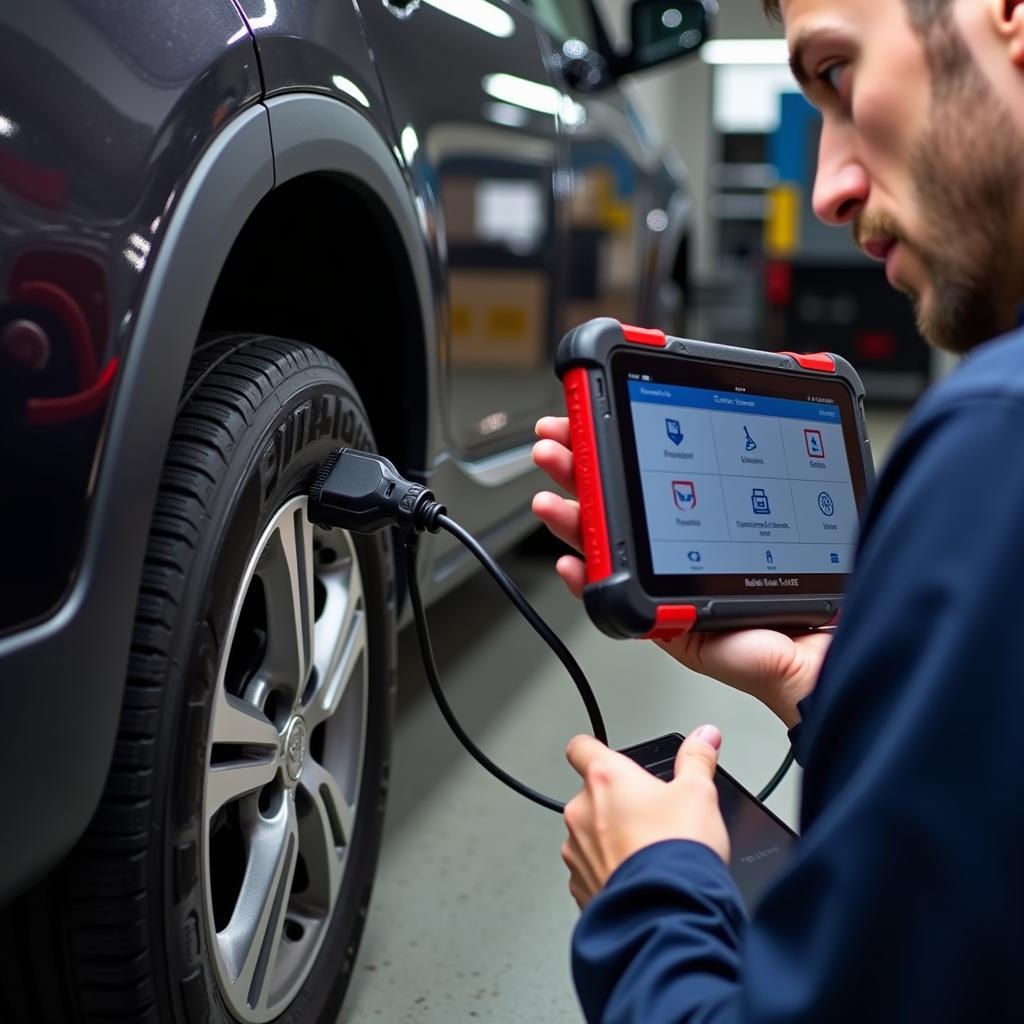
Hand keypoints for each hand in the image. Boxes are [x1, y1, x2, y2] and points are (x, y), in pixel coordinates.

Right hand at [532, 416, 828, 727]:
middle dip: (582, 473)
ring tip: (552, 500)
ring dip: (575, 522)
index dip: (619, 446)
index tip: (592, 419)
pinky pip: (622, 606)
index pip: (652, 476)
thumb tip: (760, 400)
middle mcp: (685, 552)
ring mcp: (673, 589)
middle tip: (556, 447)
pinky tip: (571, 563)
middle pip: (621, 506)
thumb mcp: (790, 502)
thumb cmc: (826, 588)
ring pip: (612, 552)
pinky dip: (590, 584)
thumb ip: (766, 462)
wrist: (835, 652)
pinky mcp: (673, 629)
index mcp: (708, 519)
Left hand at [562, 727, 728, 908]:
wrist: (667, 913)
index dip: (594, 749)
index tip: (606, 756)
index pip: (581, 747)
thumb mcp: (699, 794)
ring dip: (609, 838)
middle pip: (591, 795)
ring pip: (589, 834)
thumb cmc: (677, 852)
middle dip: (616, 803)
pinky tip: (638, 877)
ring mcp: (577, 850)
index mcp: (606, 778)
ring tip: (647, 851)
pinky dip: (609, 870)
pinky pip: (591, 869)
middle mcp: (582, 811)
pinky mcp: (580, 885)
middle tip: (650, 816)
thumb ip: (697, 760)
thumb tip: (704, 737)